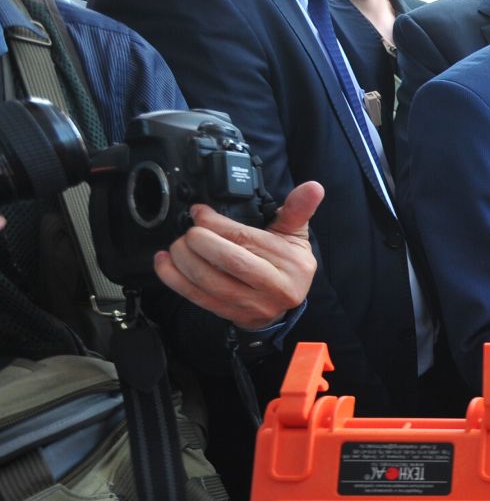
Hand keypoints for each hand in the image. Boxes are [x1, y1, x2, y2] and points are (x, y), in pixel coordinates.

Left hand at [153, 181, 319, 331]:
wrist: (281, 305)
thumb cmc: (286, 265)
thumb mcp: (295, 236)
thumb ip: (298, 209)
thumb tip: (313, 186)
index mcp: (292, 263)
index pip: (248, 240)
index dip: (218, 224)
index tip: (200, 213)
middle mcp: (275, 287)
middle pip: (230, 261)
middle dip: (200, 242)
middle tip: (189, 232)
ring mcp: (252, 304)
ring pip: (210, 281)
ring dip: (185, 259)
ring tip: (178, 245)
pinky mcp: (231, 314)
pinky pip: (197, 297)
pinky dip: (174, 278)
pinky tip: (165, 263)